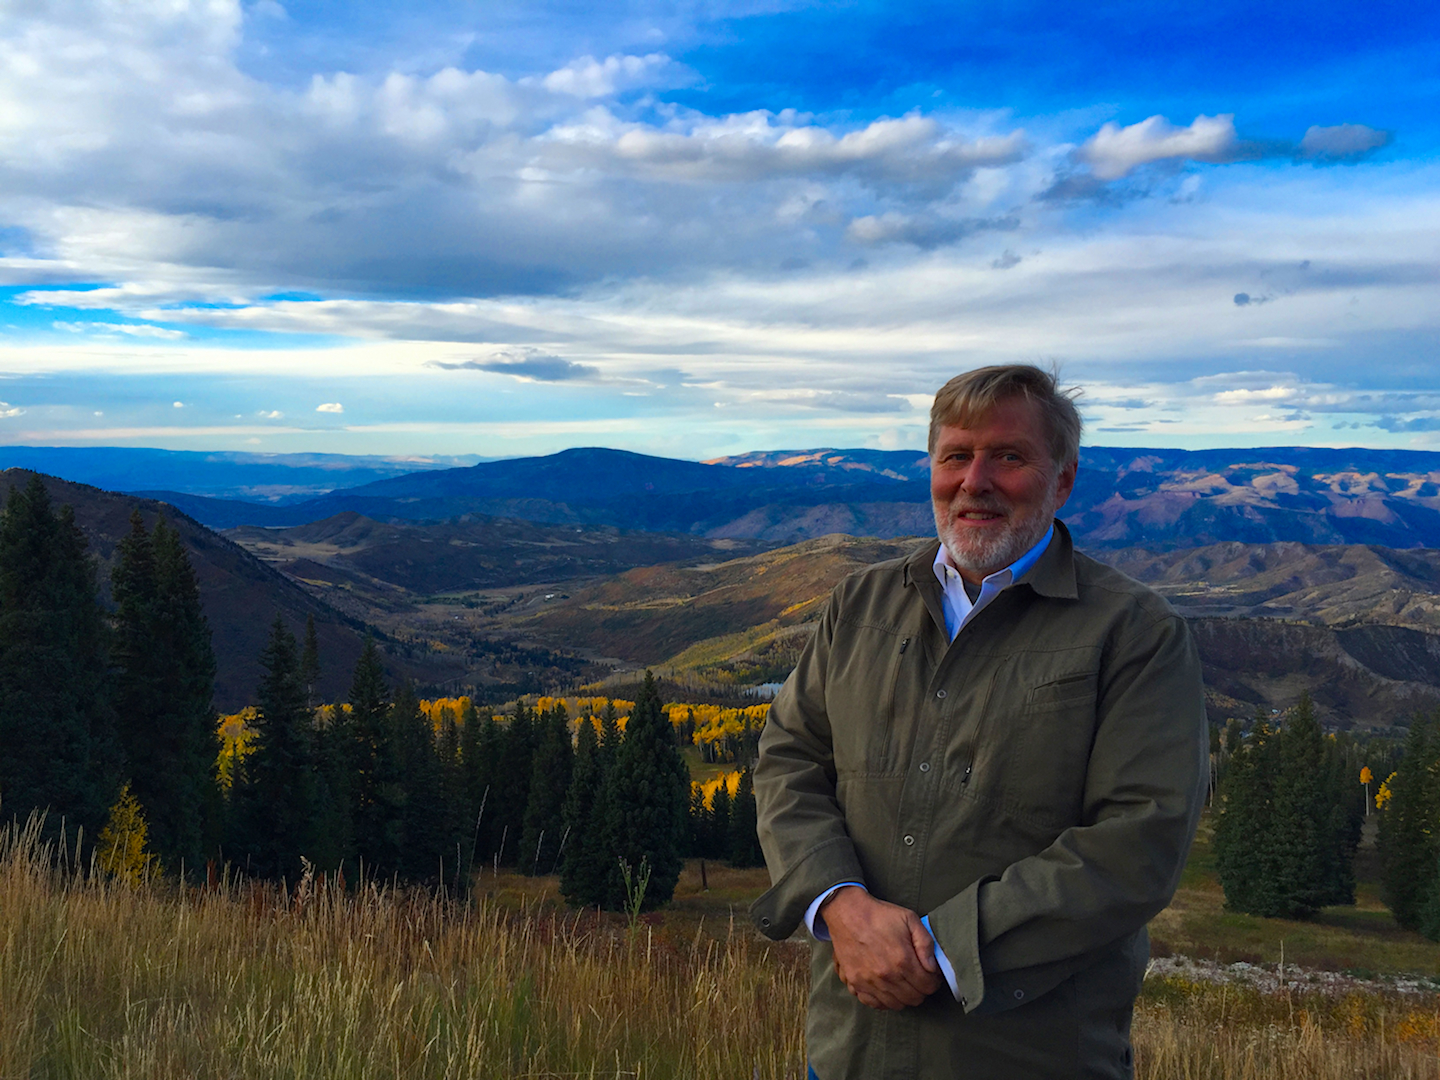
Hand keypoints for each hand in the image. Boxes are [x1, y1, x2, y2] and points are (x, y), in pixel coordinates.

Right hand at [819, 886, 940, 1009]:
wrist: (847, 912)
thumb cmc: (879, 915)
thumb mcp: (910, 919)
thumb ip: (926, 944)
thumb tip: (933, 967)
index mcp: (902, 960)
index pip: (928, 986)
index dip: (934, 981)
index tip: (932, 975)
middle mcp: (886, 976)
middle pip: (914, 998)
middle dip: (921, 990)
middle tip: (919, 979)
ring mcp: (869, 982)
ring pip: (896, 1004)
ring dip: (904, 996)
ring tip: (904, 983)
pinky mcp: (855, 983)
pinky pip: (874, 1004)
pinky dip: (884, 1000)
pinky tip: (887, 989)